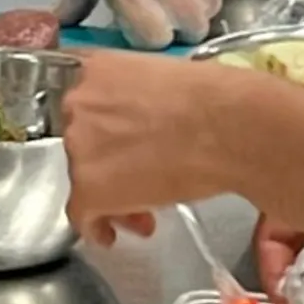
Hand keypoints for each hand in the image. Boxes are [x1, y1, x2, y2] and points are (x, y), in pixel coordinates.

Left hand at [62, 50, 228, 245]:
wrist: (228, 128)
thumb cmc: (214, 99)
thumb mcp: (161, 75)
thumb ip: (134, 92)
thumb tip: (144, 117)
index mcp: (92, 69)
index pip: (80, 101)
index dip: (99, 127)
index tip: (115, 140)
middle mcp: (75, 105)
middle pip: (82, 140)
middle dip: (110, 161)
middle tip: (141, 176)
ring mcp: (78, 147)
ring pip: (85, 177)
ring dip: (111, 194)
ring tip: (145, 211)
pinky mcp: (89, 188)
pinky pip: (81, 214)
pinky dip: (96, 226)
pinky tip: (110, 234)